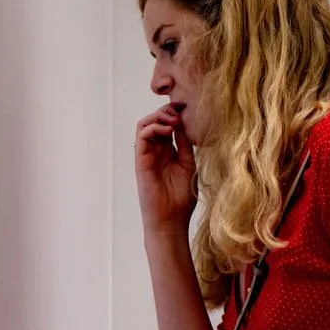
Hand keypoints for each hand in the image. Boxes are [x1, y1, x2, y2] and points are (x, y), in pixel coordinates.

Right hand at [135, 105, 197, 236]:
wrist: (171, 220)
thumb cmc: (181, 198)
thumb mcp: (187, 164)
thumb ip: (183, 144)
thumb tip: (183, 123)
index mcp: (167, 152)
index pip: (166, 125)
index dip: (174, 114)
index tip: (188, 110)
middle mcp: (155, 151)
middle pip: (154, 121)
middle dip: (166, 111)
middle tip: (180, 111)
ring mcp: (147, 155)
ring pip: (144, 125)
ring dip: (158, 116)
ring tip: (173, 120)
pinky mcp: (141, 161)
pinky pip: (141, 137)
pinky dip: (153, 127)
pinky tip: (168, 130)